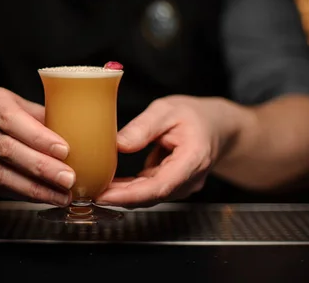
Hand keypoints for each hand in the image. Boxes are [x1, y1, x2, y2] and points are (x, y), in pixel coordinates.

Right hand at [0, 87, 74, 205]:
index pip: (12, 120)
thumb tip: (79, 130)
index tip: (64, 150)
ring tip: (62, 195)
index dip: (38, 137)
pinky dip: (25, 195)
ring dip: (36, 189)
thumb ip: (41, 116)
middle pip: (8, 150)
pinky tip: (45, 198)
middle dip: (41, 167)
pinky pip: (0, 189)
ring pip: (2, 175)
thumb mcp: (14, 103)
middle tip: (68, 178)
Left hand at [96, 96, 231, 208]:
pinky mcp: (173, 185)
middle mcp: (190, 178)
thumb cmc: (195, 116)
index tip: (106, 195)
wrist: (217, 126)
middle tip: (91, 191)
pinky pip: (150, 190)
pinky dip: (130, 189)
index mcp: (193, 159)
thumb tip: (118, 145)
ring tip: (96, 186)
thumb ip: (143, 127)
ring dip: (123, 194)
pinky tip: (111, 183)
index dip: (131, 195)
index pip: (160, 186)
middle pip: (152, 196)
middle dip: (120, 197)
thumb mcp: (167, 110)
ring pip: (150, 196)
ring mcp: (183, 185)